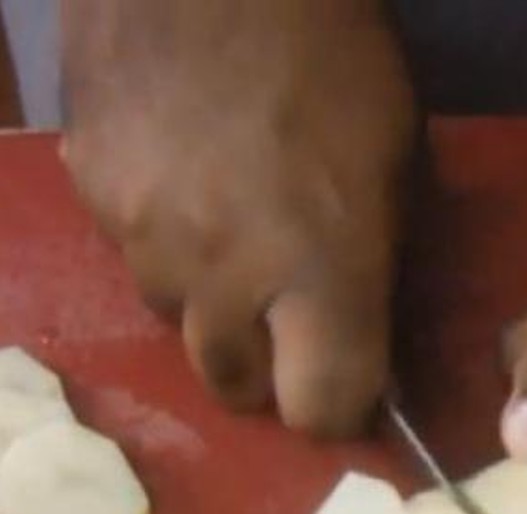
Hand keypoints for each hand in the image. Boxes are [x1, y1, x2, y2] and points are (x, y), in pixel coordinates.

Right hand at [60, 1, 415, 435]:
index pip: (321, 410)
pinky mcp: (93, 194)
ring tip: (237, 236)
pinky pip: (133, 256)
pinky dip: (164, 241)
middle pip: (239, 390)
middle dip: (271, 370)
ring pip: (179, 325)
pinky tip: (187, 183)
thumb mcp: (397, 165)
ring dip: (213, 306)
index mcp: (322, 270)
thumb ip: (379, 270)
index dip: (340, 407)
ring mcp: (146, 238)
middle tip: (291, 322)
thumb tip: (371, 341)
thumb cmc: (335, 55)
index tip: (351, 382)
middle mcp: (227, 275)